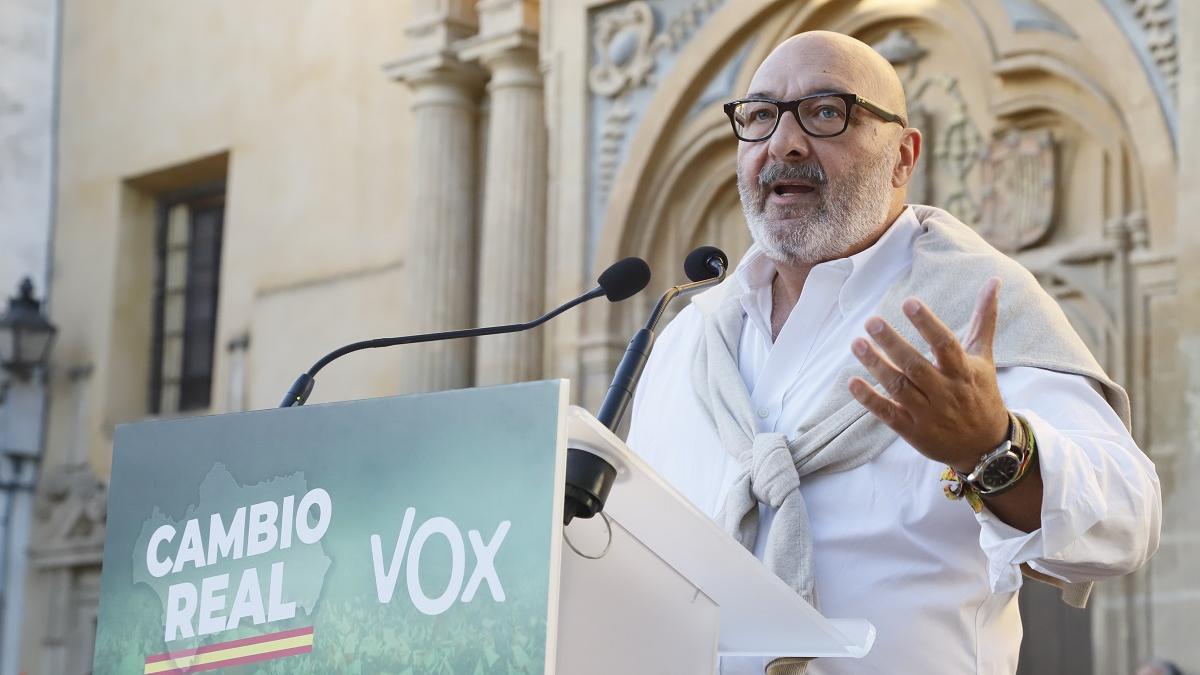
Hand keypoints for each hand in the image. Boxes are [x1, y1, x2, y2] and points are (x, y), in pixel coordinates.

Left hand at [848, 278, 1009, 471]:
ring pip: (899, 388)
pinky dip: (870, 400)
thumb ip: (983, 319)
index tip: (909, 303)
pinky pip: (888, 414)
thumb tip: (994, 280)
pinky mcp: (912, 431)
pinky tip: (852, 382)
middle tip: (871, 321)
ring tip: (856, 343)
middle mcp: (945, 392)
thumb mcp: (984, 357)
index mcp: (963, 371)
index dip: (927, 324)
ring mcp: (928, 413)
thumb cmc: (980, 393)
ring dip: (876, 366)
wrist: (985, 446)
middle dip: (892, 343)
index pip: (945, 344)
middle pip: (916, 366)